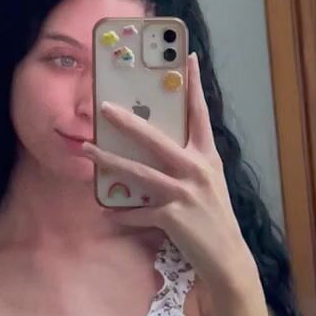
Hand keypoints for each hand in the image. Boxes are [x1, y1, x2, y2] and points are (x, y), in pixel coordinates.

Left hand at [82, 52, 255, 293]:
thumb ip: (189, 164)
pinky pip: (139, 212)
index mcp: (208, 157)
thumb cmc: (214, 219)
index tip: (187, 57)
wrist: (228, 258)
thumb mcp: (209, 184)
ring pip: (139, 172)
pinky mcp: (173, 217)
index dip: (194, 84)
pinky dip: (123, 213)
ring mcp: (185, 193)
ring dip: (109, 160)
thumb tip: (160, 149)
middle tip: (105, 107)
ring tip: (88, 150)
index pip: (200, 114)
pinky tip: (108, 212)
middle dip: (128, 122)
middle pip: (157, 139)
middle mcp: (197, 170)